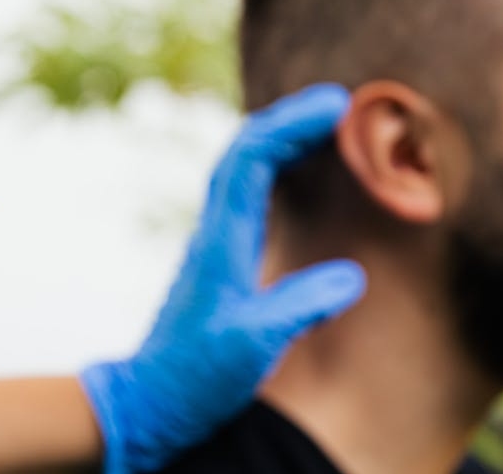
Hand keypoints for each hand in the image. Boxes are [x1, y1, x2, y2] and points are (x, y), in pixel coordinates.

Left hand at [79, 84, 365, 472]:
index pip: (249, 162)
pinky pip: (243, 196)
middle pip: (242, 155)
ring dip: (278, 140)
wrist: (150, 399)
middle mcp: (213, 234)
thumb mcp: (253, 345)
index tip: (335, 107)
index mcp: (221, 243)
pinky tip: (293, 175)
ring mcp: (213, 245)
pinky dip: (271, 171)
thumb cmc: (195, 376)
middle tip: (338, 104)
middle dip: (287, 120)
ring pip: (240, 172)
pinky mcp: (218, 261)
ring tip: (324, 125)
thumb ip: (299, 308)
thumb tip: (351, 275)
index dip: (290, 125)